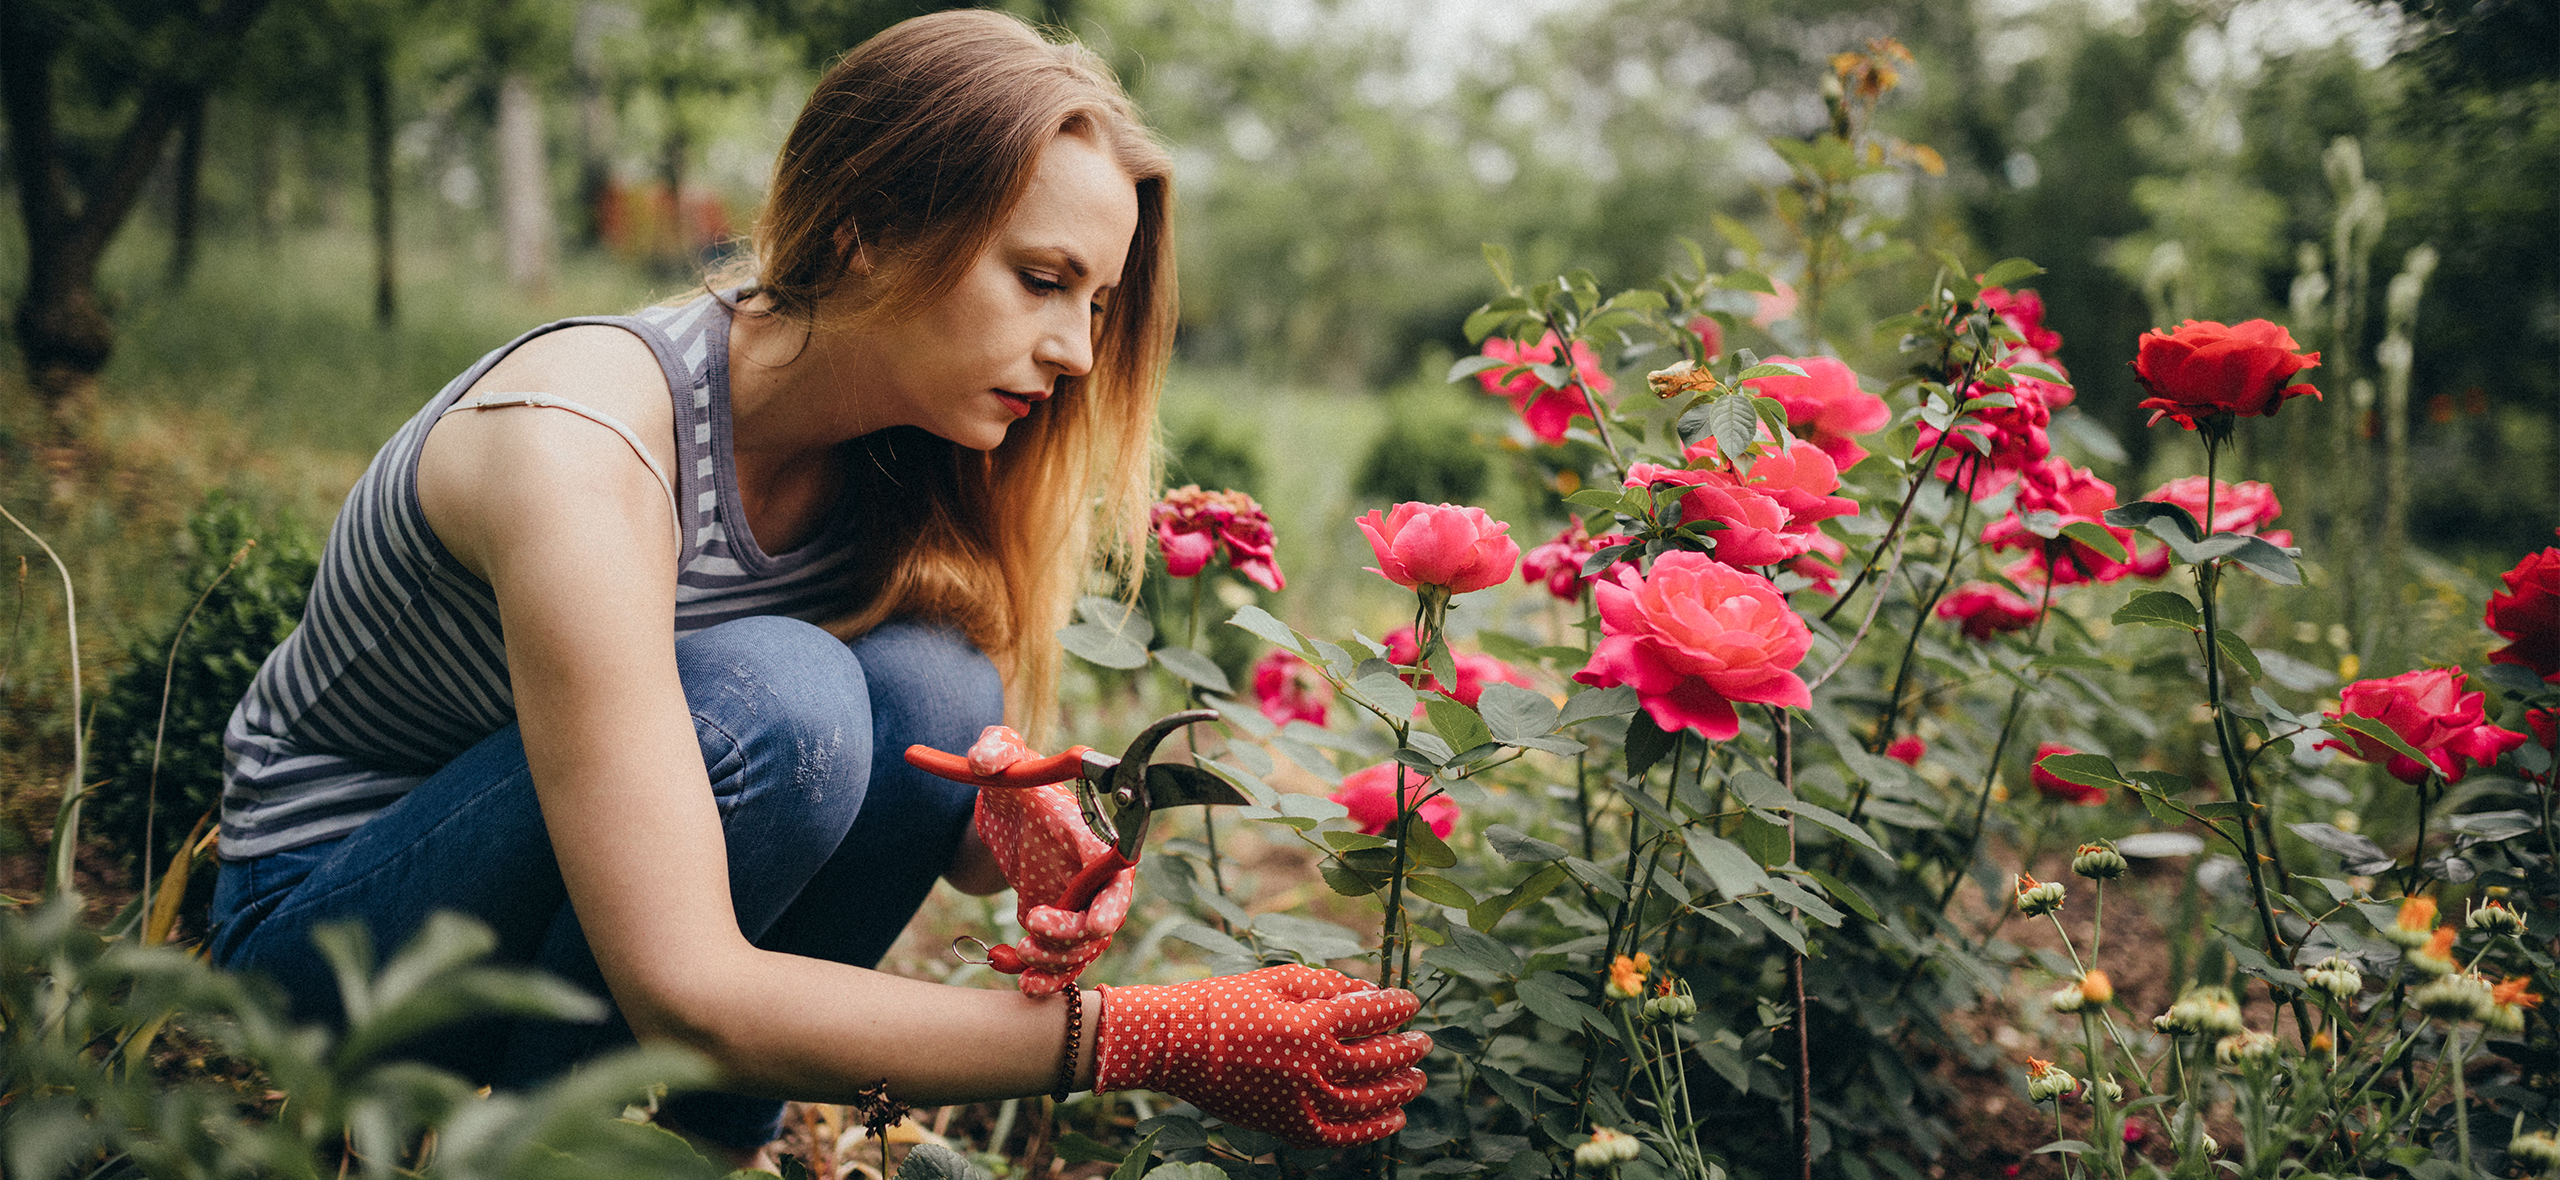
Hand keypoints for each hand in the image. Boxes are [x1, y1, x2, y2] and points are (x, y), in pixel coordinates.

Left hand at [966, 726, 1133, 996]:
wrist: (1006, 815)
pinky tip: (1019, 980)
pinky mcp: (1059, 926)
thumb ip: (995, 750)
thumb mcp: (1002, 755)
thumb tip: (984, 761)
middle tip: (1031, 927)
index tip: (1098, 922)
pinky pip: (1062, 962)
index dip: (1113, 903)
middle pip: (1103, 921)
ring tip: (1017, 957)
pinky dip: (1044, 977)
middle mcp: (1094, 875)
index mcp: (1092, 837)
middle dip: (1072, 937)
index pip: (1119, 874)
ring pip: (1084, 951)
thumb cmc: (1014, 780)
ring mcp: (1079, 904)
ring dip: (1055, 963)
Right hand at [1094, 964, 1431, 1147]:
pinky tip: (1392, 1118)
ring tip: (1416, 1079)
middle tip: (1422, 1042)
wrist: (1175, 1046)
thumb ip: (1327, 986)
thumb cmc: (1224, 1004)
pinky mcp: (1289, 1127)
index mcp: (1311, 1024)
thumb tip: (1369, 992)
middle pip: (1378, 1061)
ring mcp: (1303, 1103)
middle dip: (1406, 1049)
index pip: (1372, 1015)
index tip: (1410, 1001)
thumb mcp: (1277, 980)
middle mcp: (1313, 1068)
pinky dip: (1372, 1128)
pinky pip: (1342, 1134)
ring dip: (1399, 1089)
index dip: (1396, 1006)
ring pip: (1368, 1101)